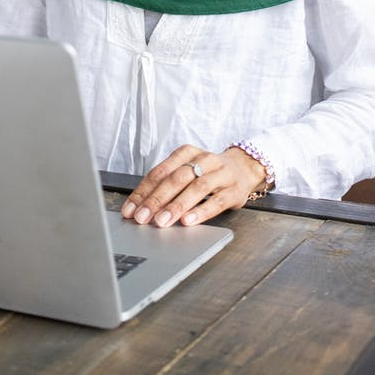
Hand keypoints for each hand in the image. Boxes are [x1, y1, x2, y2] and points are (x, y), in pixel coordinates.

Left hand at [121, 144, 266, 226]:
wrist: (244, 167)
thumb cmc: (207, 172)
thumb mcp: (187, 168)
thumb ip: (166, 183)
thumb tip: (140, 206)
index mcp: (186, 152)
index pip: (159, 172)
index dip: (143, 192)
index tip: (130, 209)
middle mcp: (203, 160)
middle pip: (175, 179)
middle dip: (156, 200)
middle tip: (142, 218)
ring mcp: (220, 174)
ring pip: (196, 189)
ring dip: (176, 206)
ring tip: (162, 221)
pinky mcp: (234, 190)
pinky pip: (216, 201)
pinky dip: (201, 211)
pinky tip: (188, 221)